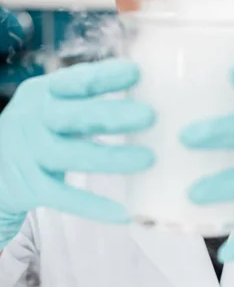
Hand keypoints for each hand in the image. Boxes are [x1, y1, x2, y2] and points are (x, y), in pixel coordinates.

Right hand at [0, 59, 154, 248]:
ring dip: (111, 157)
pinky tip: (123, 213)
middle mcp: (33, 119)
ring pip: (73, 156)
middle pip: (77, 116)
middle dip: (113, 115)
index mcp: (43, 92)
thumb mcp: (51, 102)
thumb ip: (84, 92)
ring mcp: (30, 153)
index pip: (77, 81)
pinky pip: (66, 198)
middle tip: (150, 115)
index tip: (137, 73)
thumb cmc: (38, 128)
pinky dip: (94, 207)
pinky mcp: (30, 187)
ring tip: (148, 159)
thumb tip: (135, 76)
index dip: (106, 76)